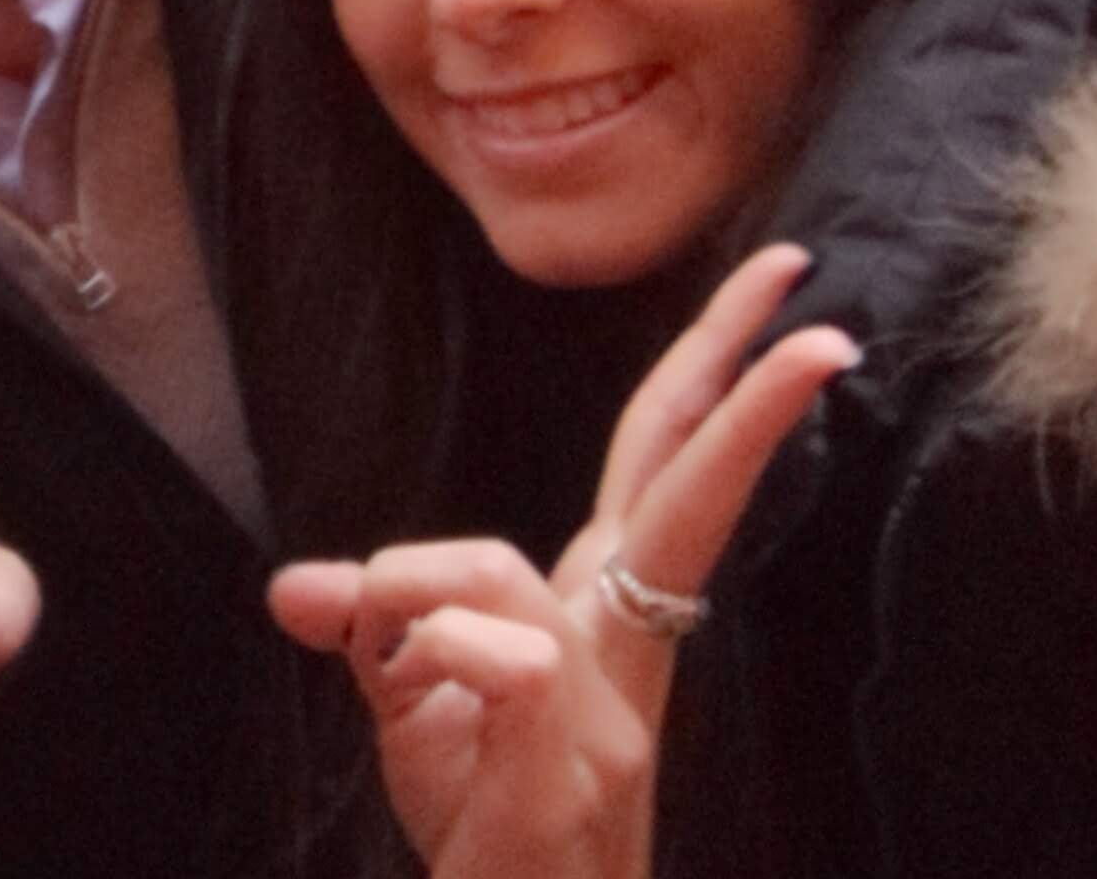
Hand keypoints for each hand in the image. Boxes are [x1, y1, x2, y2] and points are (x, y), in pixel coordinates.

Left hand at [265, 245, 855, 878]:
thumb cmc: (487, 838)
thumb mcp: (413, 713)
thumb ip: (374, 631)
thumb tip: (299, 586)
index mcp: (601, 620)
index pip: (660, 472)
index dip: (715, 381)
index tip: (791, 300)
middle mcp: (626, 655)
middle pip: (675, 484)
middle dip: (732, 374)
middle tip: (798, 274)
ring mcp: (609, 714)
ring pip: (499, 569)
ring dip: (405, 591)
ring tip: (375, 652)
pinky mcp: (566, 768)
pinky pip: (494, 660)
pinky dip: (422, 659)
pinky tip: (414, 700)